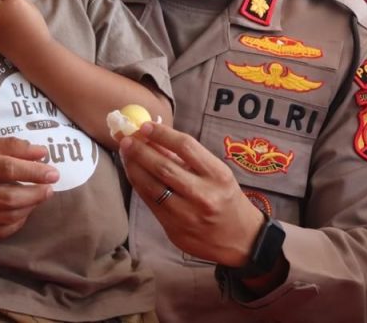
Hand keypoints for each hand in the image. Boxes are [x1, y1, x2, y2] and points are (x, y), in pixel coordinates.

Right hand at [0, 137, 58, 239]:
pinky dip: (16, 222)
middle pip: (9, 197)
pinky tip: (22, 211)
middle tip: (51, 186)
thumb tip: (41, 152)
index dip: (34, 171)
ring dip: (29, 207)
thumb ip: (7, 146)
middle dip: (36, 193)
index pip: (7, 168)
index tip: (52, 171)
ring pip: (6, 217)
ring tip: (39, 196)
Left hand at [119, 123, 263, 266]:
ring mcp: (187, 215)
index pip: (186, 146)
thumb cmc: (226, 199)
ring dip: (133, 167)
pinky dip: (139, 185)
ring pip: (151, 186)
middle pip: (164, 167)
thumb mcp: (217, 174)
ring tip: (125, 153)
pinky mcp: (174, 229)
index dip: (162, 134)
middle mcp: (203, 195)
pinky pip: (150, 203)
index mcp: (217, 175)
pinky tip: (133, 173)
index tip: (145, 126)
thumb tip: (154, 139)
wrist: (241, 239)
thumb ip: (188, 159)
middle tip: (126, 138)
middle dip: (140, 150)